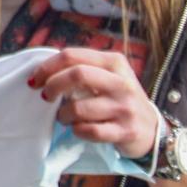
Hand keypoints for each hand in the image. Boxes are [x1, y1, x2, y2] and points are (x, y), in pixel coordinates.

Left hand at [30, 48, 159, 158]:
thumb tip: (42, 71)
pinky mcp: (126, 131)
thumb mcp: (107, 76)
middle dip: (53, 85)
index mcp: (114, 62)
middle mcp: (122, 82)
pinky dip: (77, 131)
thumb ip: (81, 68)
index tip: (34, 79)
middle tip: (45, 97)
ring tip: (65, 117)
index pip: (72, 55)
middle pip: (77, 75)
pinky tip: (79, 129)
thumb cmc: (119, 99)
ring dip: (63, 115)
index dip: (47, 67)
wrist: (151, 129)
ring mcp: (125, 107)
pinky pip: (89, 131)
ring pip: (79, 108)